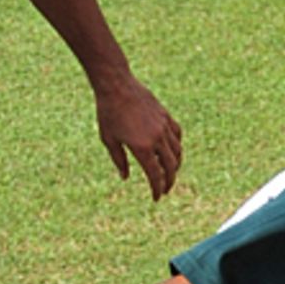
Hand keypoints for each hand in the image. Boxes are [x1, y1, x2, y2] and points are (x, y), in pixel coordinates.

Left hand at [95, 74, 181, 200]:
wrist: (116, 86)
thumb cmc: (108, 113)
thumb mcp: (109, 140)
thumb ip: (119, 161)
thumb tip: (126, 177)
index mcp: (142, 147)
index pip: (155, 175)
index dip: (157, 189)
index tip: (157, 198)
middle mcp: (157, 138)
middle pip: (170, 166)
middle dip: (169, 181)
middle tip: (165, 189)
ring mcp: (163, 126)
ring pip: (177, 151)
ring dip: (175, 165)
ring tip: (170, 172)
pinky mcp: (165, 116)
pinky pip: (177, 135)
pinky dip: (177, 146)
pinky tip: (172, 151)